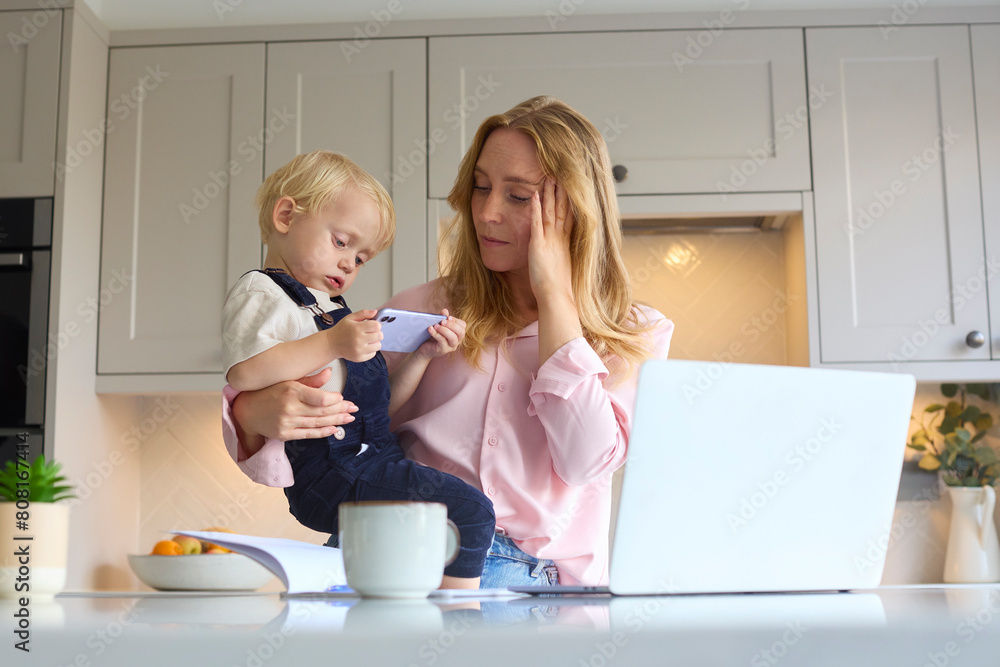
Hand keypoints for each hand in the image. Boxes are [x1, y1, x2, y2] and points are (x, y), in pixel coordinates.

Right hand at [232, 367, 358, 442]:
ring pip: (318, 423)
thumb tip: (329, 373)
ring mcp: (287, 423)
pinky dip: (323, 432)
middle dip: (340, 410)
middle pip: (322, 411)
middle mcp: (290, 407)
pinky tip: (334, 428)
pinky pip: (309, 434)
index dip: (335, 400)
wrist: (247, 410)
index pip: (320, 398)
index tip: (343, 398)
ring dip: (336, 421)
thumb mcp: (287, 381)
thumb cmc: (269, 392)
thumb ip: (310, 380)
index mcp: (291, 390)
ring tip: (349, 418)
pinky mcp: (285, 434)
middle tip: (353, 408)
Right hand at [327, 309, 381, 361]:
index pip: (377, 326)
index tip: (372, 325)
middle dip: (377, 333)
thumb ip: (363, 313)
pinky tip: (364, 346)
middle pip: (379, 336)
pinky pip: (373, 354)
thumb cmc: (341, 330)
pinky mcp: (359, 358)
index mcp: (357, 328)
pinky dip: (371, 350)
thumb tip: (375, 312)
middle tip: (370, 332)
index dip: (376, 324)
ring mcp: (359, 350)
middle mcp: (358, 340)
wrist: (331, 344)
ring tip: (367, 339)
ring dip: (375, 342)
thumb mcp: (350, 318)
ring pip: (378, 345)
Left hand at [413, 310, 465, 359]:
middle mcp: (457, 341)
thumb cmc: (433, 336)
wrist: (424, 348)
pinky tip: (430, 329)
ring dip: (444, 330)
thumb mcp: (438, 325)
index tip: (448, 317)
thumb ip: (443, 318)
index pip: (462, 326)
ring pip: (453, 338)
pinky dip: (436, 334)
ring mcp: (451, 347)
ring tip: (436, 325)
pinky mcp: (443, 350)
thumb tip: (445, 310)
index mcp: (457, 334)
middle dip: (452, 325)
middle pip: (461, 332)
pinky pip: (442, 341)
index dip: (456, 321)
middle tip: (442, 321)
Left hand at [528, 178, 574, 301]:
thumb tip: (559, 259)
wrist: (556, 296)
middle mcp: (559, 239)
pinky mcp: (538, 245)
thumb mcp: (562, 270)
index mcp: (565, 244)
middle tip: (561, 176)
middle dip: (561, 193)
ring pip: (550, 212)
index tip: (571, 190)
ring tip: (549, 179)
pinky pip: (537, 222)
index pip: (568, 218)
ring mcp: (550, 240)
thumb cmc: (558, 289)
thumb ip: (560, 260)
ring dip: (550, 195)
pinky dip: (536, 208)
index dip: (569, 203)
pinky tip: (535, 195)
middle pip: (562, 210)